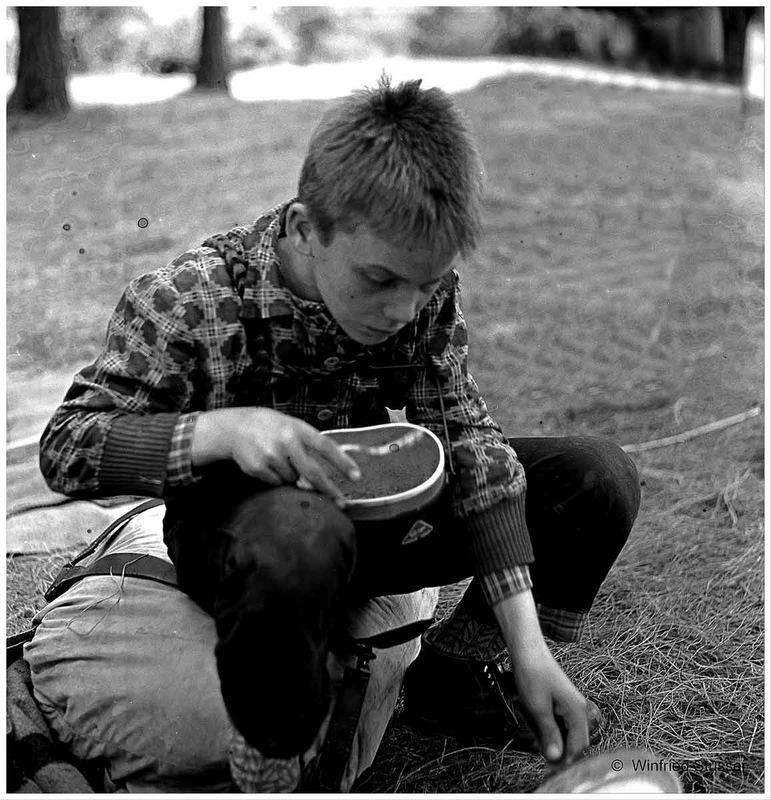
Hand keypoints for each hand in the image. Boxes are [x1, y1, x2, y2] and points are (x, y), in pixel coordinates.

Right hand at [191, 407, 360, 505]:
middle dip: (328, 489)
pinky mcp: (258, 468)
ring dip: (291, 475)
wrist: (235, 427)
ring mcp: (271, 455)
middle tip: (341, 502)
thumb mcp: (290, 427)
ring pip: (292, 479)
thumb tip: (315, 480)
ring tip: (278, 458)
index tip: (356, 476)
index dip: (342, 462)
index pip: (325, 446)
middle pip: (312, 472)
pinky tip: (266, 463)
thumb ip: (306, 448)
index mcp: (298, 429)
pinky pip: (276, 482)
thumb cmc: (269, 427)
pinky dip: (275, 477)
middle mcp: (286, 441)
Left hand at [491, 590, 589, 765]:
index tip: (552, 773)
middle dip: (558, 752)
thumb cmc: (533, 674)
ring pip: (566, 735)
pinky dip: (549, 730)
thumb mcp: (538, 708)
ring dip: (552, 740)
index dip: (565, 763)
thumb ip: (549, 734)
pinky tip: (536, 726)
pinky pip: (560, 725)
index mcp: (578, 712)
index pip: (578, 748)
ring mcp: (572, 707)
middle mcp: (580, 710)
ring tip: (535, 737)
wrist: (527, 650)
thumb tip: (556, 758)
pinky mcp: (563, 704)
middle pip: (574, 744)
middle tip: (540, 754)